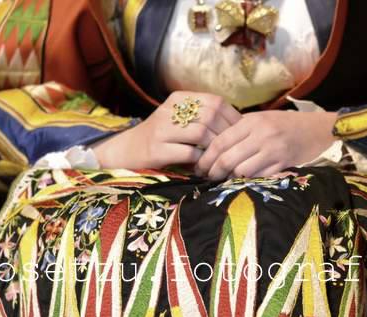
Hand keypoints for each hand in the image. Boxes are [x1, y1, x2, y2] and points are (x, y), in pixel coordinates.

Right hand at [93, 91, 241, 168]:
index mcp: (178, 99)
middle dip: (227, 135)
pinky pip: (190, 152)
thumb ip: (203, 118)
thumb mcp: (179, 120)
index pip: (216, 102)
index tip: (240, 134)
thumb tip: (239, 125)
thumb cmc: (160, 138)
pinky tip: (205, 168)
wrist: (126, 151)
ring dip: (215, 149)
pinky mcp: (157, 149)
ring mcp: (162, 129)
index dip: (233, 118)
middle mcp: (170, 110)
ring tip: (219, 160)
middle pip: (211, 116)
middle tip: (233, 150)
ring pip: (202, 132)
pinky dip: (202, 161)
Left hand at [194, 110, 337, 180]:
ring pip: (241, 171)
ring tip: (225, 180)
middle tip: (207, 178)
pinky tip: (243, 182)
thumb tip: (212, 149)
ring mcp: (273, 150)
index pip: (220, 142)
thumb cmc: (284, 125)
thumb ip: (239, 131)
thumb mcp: (260, 120)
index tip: (199, 167)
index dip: (206, 158)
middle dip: (213, 172)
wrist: (316, 129)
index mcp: (251, 122)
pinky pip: (258, 177)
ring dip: (230, 178)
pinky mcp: (283, 164)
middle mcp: (261, 135)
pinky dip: (248, 181)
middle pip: (227, 158)